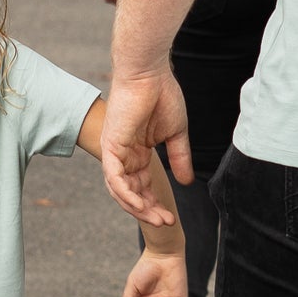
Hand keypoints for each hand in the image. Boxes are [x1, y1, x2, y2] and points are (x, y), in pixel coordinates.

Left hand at [102, 67, 190, 219]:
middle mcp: (123, 155)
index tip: (171, 218)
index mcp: (136, 153)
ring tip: (158, 219)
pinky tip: (139, 206)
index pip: (143, 186)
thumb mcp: (175, 134)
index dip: (156, 204)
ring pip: (121, 190)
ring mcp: (114, 151)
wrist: (150, 72)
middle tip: (167, 223)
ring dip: (138, 207)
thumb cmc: (162, 95)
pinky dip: (125, 193)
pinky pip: (114, 177)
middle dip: (149, 211)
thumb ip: (180, 157)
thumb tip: (187, 182)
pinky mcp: (110, 145)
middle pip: (132, 193)